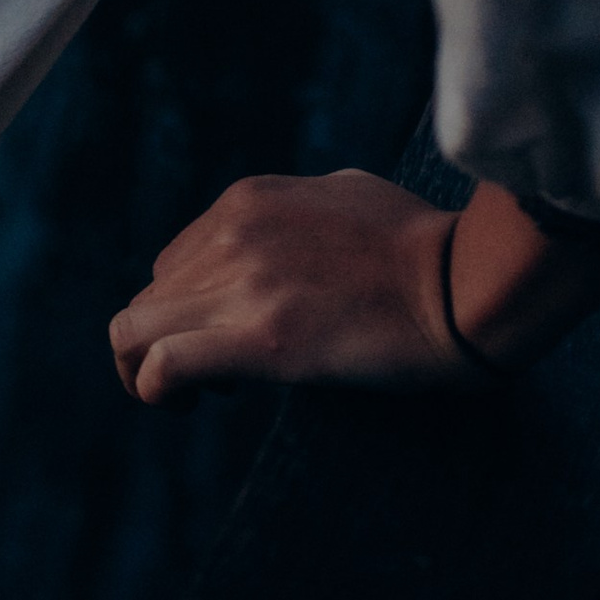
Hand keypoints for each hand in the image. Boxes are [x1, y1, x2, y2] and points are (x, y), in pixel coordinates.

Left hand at [109, 167, 599, 402]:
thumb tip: (279, 234)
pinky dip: (155, 390)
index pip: (174, 261)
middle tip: (216, 374)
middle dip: (168, 339)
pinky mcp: (259, 342)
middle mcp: (230, 237)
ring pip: (133, 330)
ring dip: (146, 368)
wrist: (467, 281)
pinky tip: (183, 406)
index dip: (191, 306)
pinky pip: (161, 366)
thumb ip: (296, 211)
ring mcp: (241, 288)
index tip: (226, 335)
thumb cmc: (426, 244)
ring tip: (190, 398)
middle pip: (151, 298)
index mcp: (247, 202)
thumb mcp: (346, 193)